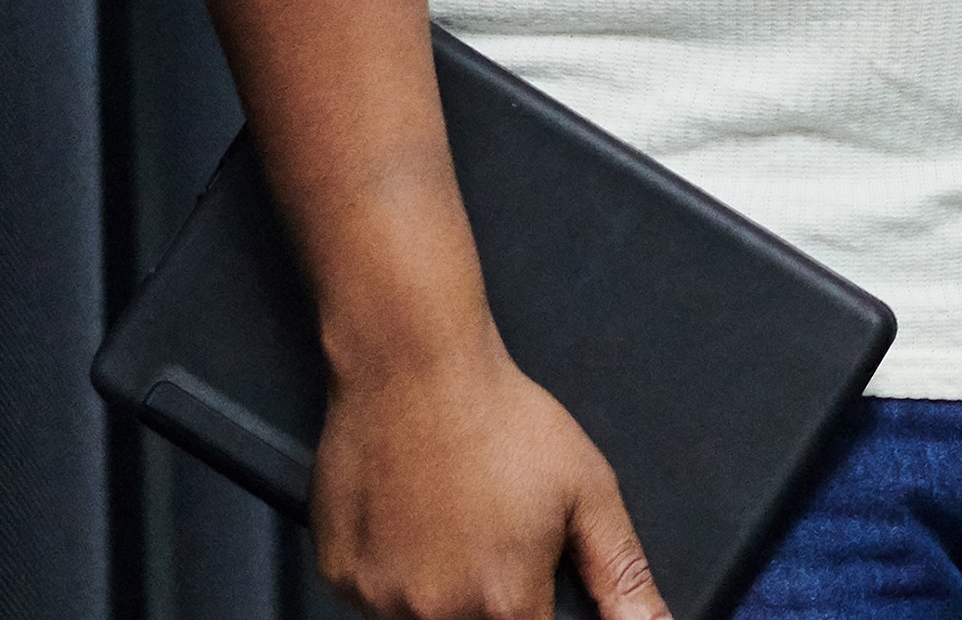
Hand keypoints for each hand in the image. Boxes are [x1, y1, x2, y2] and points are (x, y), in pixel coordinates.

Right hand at [308, 340, 672, 619]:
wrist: (412, 366)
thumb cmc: (504, 420)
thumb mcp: (587, 490)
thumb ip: (622, 574)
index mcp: (505, 603)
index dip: (532, 606)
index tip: (522, 575)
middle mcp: (437, 614)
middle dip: (487, 599)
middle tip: (485, 537)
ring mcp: (379, 598)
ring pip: (418, 618)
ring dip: (437, 591)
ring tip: (448, 522)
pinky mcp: (339, 574)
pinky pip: (372, 596)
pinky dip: (392, 572)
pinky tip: (408, 518)